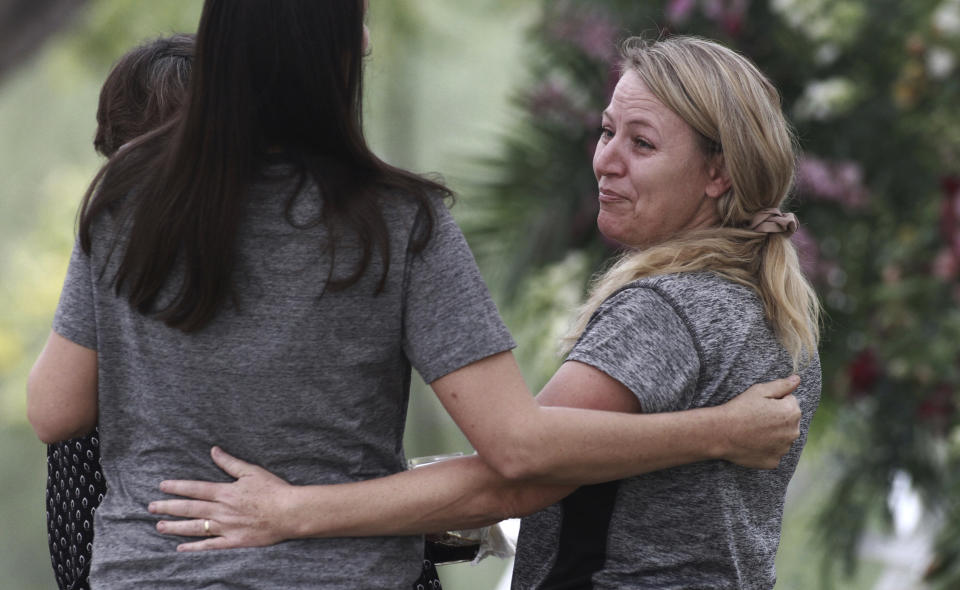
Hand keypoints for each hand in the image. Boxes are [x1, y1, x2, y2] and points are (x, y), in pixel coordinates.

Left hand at [148, 446, 295, 550]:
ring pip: (195, 527)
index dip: (177, 487)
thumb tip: (214, 451)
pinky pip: (209, 545)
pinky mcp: (233, 541)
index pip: (194, 489)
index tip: (162, 486)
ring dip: (175, 527)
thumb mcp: (251, 471)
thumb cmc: (273, 490)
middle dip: (168, 507)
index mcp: (225, 491)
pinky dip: (194, 547)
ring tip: (159, 526)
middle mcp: (221, 510)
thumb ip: (230, 463)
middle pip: (189, 508)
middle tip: (150, 507)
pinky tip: (180, 548)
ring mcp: (226, 527)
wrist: (289, 512)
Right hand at [719, 375, 801, 468]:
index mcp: (792, 412)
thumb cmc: (739, 409)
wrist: (721, 433)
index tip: (759, 405)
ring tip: (753, 430)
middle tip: (755, 418)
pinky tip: (752, 443)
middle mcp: (793, 432)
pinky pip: (774, 452)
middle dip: (777, 418)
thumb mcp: (759, 391)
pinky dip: (766, 448)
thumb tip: (797, 379)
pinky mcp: (774, 461)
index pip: (790, 402)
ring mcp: (784, 449)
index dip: (774, 402)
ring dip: (773, 434)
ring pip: (782, 438)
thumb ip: (782, 385)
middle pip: (789, 421)